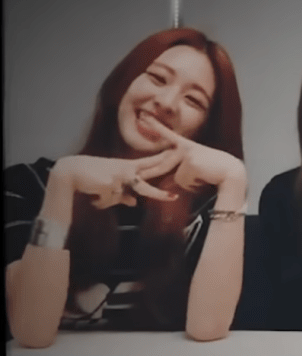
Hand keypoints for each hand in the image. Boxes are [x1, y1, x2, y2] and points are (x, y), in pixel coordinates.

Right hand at [54, 153, 178, 209]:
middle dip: (162, 181)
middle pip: (149, 177)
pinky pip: (108, 201)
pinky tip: (90, 193)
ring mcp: (119, 176)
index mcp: (127, 167)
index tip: (177, 152)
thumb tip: (134, 203)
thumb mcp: (109, 184)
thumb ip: (123, 194)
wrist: (70, 172)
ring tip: (94, 192)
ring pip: (120, 197)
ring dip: (105, 200)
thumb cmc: (89, 176)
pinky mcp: (111, 184)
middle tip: (177, 186)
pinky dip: (99, 202)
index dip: (163, 158)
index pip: (149, 163)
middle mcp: (126, 170)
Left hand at [140, 116, 246, 191]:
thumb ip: (180, 173)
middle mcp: (184, 147)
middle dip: (149, 173)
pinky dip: (193, 185)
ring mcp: (186, 154)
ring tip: (205, 176)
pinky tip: (205, 178)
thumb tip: (167, 183)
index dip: (155, 126)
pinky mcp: (189, 163)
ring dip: (189, 183)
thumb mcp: (195, 170)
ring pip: (176, 177)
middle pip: (162, 164)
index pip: (168, 135)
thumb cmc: (215, 171)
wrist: (232, 171)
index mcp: (187, 146)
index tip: (143, 117)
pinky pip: (182, 183)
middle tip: (145, 175)